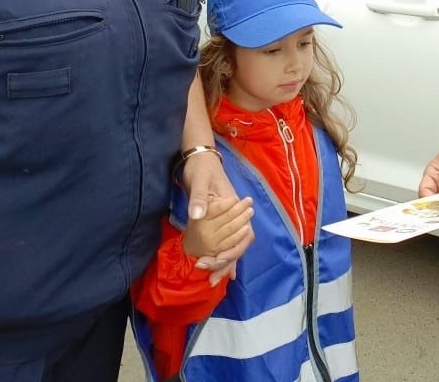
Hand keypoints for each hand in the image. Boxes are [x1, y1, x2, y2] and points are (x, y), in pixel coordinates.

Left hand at [182, 150, 252, 283]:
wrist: (201, 158)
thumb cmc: (202, 168)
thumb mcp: (200, 181)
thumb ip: (200, 198)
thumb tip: (197, 216)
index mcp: (235, 207)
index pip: (242, 236)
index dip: (230, 253)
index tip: (211, 263)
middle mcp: (236, 215)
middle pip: (239, 245)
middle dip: (226, 264)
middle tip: (210, 279)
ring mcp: (230, 219)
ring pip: (233, 246)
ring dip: (225, 264)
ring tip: (212, 281)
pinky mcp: (221, 221)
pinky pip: (226, 242)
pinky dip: (224, 256)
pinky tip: (220, 270)